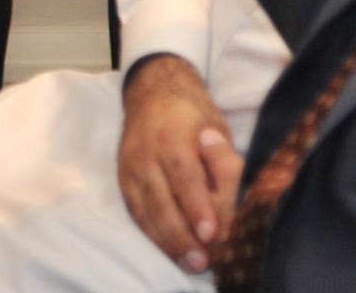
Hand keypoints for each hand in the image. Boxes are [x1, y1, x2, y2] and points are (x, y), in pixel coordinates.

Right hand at [119, 54, 244, 274]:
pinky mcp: (125, 180)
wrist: (151, 94)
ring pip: (147, 210)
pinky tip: (172, 250)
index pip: (185, 175)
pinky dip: (154, 234)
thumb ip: (223, 162)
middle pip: (162, 198)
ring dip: (169, 240)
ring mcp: (132, 167)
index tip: (212, 232)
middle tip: (203, 259)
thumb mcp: (216, 127)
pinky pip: (137, 212)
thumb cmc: (192, 114)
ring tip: (192, 262)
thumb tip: (230, 201)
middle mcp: (147, 151)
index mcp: (173, 133)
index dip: (197, 206)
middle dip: (183, 233)